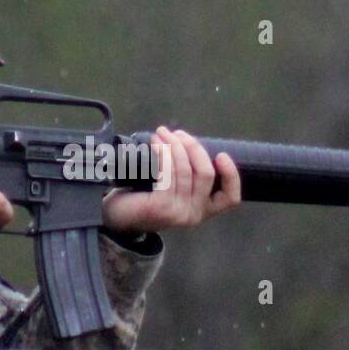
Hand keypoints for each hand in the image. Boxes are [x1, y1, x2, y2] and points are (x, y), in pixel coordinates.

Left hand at [101, 127, 241, 231]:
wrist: (117, 217)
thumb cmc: (146, 197)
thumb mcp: (174, 188)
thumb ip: (188, 175)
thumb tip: (189, 142)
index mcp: (203, 211)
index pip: (231, 198)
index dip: (231, 175)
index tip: (221, 154)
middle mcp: (195, 215)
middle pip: (206, 173)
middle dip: (192, 146)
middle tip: (176, 133)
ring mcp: (179, 213)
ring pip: (185, 170)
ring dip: (174, 145)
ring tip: (161, 133)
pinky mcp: (162, 207)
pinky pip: (168, 173)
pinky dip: (164, 153)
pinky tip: (155, 143)